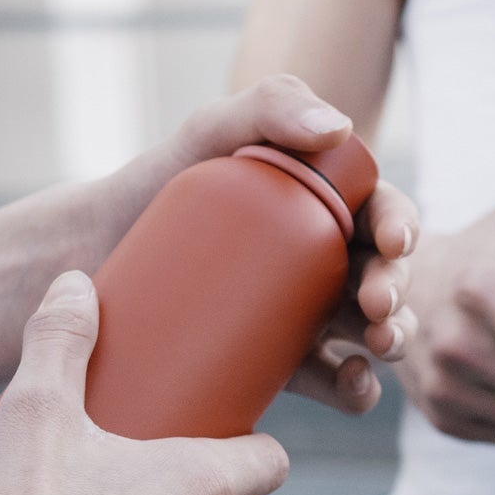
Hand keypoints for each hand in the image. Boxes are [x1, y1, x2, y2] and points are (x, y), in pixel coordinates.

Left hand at [103, 74, 419, 416]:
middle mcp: (323, 262)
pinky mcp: (281, 365)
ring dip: (390, 341)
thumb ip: (269, 104)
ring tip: (373, 345)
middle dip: (395, 292)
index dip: (399, 226)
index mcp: (323, 205)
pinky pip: (333, 384)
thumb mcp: (209, 131)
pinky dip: (356, 390)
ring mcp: (304, 317)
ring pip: (368, 334)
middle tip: (375, 303)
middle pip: (381, 278)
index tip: (389, 241)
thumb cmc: (155, 185)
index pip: (380, 213)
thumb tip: (339, 129)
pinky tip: (354, 386)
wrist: (94, 255)